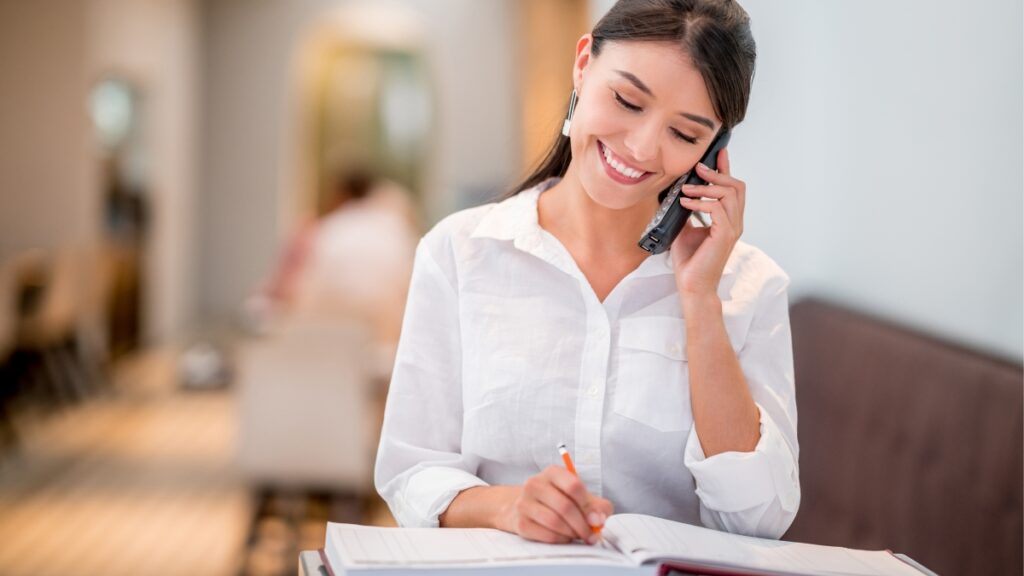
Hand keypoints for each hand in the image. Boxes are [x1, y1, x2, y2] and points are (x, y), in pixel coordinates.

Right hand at [495, 465, 612, 543]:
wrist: (528, 507)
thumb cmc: (560, 500)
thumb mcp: (580, 496)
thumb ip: (597, 506)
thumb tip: (598, 520)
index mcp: (552, 472)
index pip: (574, 486)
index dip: (588, 506)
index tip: (596, 519)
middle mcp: (535, 484)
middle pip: (565, 507)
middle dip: (582, 525)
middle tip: (590, 535)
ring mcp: (524, 503)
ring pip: (555, 522)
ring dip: (571, 534)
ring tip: (577, 535)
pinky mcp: (520, 522)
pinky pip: (546, 535)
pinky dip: (560, 540)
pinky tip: (564, 537)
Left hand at [671, 148, 745, 296]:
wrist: (691, 285)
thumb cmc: (689, 260)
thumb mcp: (685, 228)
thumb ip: (687, 210)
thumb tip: (677, 192)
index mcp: (728, 219)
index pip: (733, 188)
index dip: (726, 168)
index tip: (718, 152)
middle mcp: (735, 222)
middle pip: (737, 186)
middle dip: (717, 173)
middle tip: (697, 168)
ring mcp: (732, 229)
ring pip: (729, 194)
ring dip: (705, 187)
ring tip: (685, 189)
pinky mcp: (724, 236)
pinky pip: (717, 209)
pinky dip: (700, 202)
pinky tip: (685, 202)